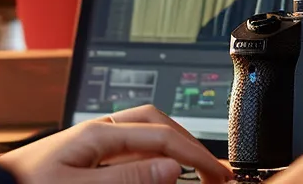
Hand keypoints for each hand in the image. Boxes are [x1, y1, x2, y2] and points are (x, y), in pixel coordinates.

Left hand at [0, 106, 230, 183]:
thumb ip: (126, 178)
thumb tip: (170, 167)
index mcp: (97, 133)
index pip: (161, 137)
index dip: (195, 155)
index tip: (218, 174)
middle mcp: (96, 133)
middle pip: (156, 124)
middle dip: (188, 142)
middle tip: (212, 170)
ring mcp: (90, 144)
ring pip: (143, 134)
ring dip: (171, 148)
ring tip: (192, 169)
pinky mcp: (84, 159)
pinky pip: (127, 150)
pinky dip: (150, 159)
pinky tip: (156, 174)